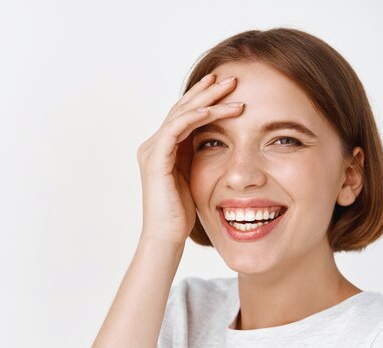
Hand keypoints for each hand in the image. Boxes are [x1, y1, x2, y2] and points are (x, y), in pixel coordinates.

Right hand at [136, 73, 244, 245]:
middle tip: (230, 76)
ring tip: (230, 87)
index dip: (203, 98)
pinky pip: (176, 129)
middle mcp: (153, 145)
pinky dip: (196, 117)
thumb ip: (197, 157)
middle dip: (206, 91)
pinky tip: (216, 110)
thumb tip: (218, 142)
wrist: (165, 237)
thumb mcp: (193, 178)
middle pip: (181, 108)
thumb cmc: (180, 213)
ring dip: (206, 99)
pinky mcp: (155, 160)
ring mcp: (152, 151)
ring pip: (180, 114)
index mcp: (161, 149)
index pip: (183, 115)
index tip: (225, 86)